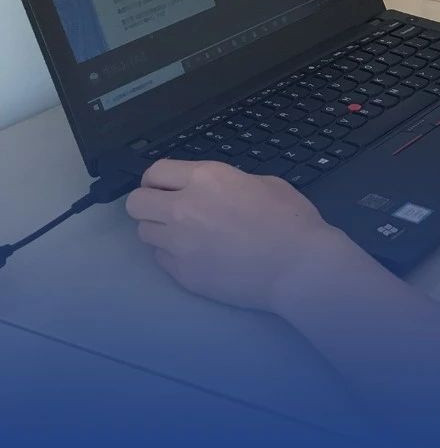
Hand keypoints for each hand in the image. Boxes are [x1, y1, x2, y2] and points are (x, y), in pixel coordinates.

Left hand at [125, 159, 362, 311]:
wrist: (297, 267)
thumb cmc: (289, 218)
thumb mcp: (261, 183)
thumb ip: (226, 184)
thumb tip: (212, 192)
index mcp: (205, 178)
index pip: (154, 172)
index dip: (158, 178)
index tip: (168, 186)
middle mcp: (183, 208)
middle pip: (135, 203)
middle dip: (149, 203)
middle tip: (169, 209)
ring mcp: (178, 245)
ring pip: (144, 233)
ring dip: (160, 230)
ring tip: (186, 234)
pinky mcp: (182, 275)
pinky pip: (161, 259)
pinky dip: (173, 255)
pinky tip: (199, 255)